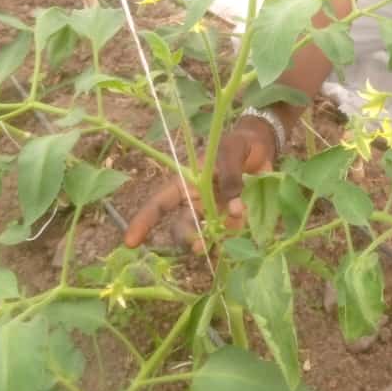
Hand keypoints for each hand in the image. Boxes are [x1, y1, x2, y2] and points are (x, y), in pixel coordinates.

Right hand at [124, 118, 276, 249]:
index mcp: (185, 181)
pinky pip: (227, 232)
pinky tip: (237, 230)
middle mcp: (195, 199)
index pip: (159, 203)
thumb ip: (230, 176)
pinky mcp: (232, 216)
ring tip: (212, 246)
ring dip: (208, 241)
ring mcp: (213, 210)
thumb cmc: (238, 144)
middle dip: (187, 237)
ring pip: (203, 233)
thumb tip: (234, 209)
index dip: (144, 221)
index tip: (130, 242)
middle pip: (181, 225)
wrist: (261, 146)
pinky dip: (231, 235)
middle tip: (198, 245)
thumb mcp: (231, 152)